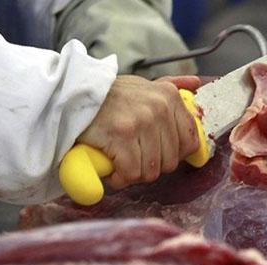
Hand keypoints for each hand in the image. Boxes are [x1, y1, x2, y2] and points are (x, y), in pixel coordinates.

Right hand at [76, 75, 199, 189]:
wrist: (71, 96)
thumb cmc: (108, 97)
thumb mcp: (142, 86)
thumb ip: (170, 86)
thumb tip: (195, 83)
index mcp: (169, 97)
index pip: (190, 141)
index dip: (174, 155)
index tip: (156, 154)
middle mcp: (159, 108)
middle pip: (170, 161)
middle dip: (151, 166)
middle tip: (132, 157)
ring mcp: (141, 122)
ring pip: (151, 171)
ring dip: (133, 173)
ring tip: (120, 160)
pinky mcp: (121, 136)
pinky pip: (131, 173)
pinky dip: (119, 178)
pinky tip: (111, 167)